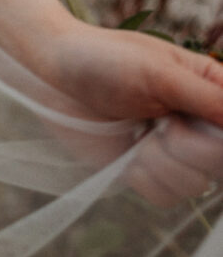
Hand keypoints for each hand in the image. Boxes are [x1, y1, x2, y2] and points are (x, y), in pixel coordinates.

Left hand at [33, 19, 222, 206]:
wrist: (50, 75)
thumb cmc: (104, 60)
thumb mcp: (161, 73)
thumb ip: (209, 99)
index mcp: (210, 90)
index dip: (219, 139)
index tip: (186, 128)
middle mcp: (196, 123)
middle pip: (218, 162)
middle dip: (190, 148)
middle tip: (163, 123)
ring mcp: (171, 150)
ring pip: (195, 184)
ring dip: (162, 162)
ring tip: (140, 132)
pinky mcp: (143, 171)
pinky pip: (164, 196)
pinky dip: (144, 178)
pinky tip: (128, 151)